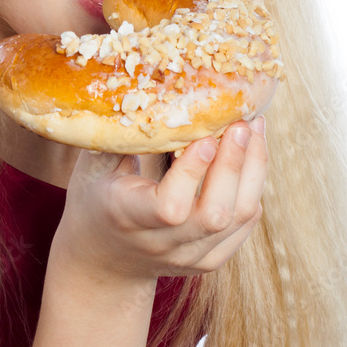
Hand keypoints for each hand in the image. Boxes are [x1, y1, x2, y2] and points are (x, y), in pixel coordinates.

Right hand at [53, 117, 266, 282]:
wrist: (103, 259)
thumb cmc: (95, 200)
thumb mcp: (92, 167)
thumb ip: (118, 135)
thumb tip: (142, 87)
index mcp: (128, 218)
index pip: (170, 207)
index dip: (193, 172)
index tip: (207, 136)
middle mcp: (164, 244)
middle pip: (215, 213)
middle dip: (234, 163)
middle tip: (241, 122)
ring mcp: (191, 256)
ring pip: (239, 217)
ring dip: (253, 169)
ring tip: (254, 130)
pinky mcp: (212, 259)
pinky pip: (245, 223)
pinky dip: (253, 185)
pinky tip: (251, 154)